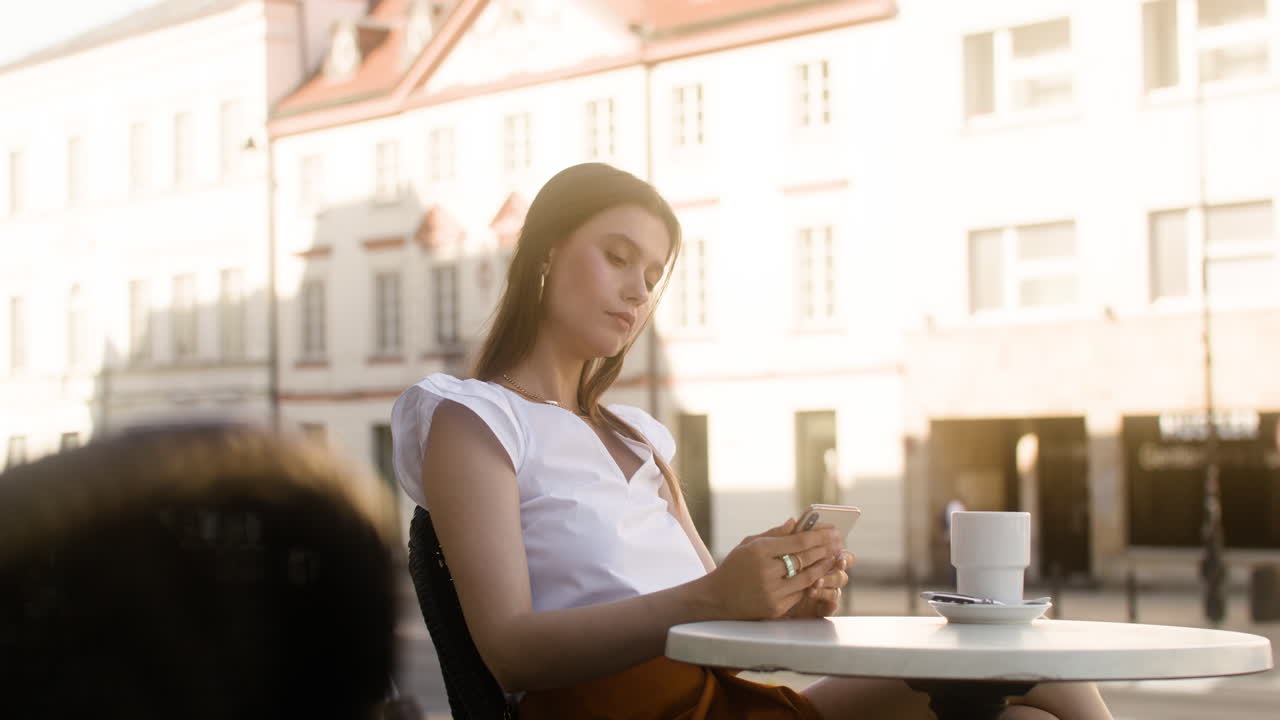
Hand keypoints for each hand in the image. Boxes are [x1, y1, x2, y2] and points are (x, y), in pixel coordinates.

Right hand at [698, 518, 844, 619]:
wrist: (717, 599)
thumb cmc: (734, 567)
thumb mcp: (749, 544)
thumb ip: (774, 533)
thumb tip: (796, 522)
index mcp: (759, 551)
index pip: (797, 542)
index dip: (819, 536)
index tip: (834, 531)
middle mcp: (766, 572)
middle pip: (805, 559)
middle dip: (826, 549)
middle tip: (840, 543)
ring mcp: (772, 592)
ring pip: (807, 579)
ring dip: (823, 567)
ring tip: (834, 558)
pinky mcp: (776, 608)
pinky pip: (800, 594)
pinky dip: (811, 583)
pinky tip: (820, 574)